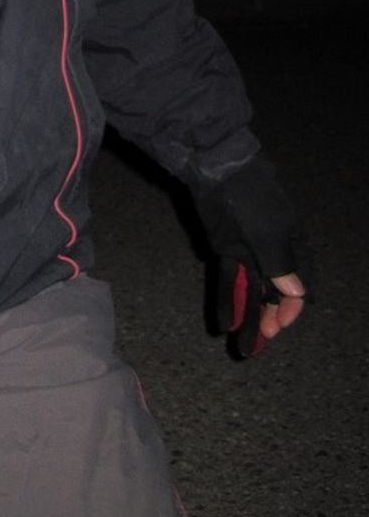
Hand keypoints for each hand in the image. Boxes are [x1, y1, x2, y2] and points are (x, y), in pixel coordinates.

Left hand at [194, 154, 307, 357]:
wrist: (215, 171)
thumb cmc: (251, 199)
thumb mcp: (269, 233)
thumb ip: (282, 265)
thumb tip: (298, 294)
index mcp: (293, 247)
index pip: (299, 286)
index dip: (291, 308)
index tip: (279, 324)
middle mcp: (272, 254)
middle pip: (274, 293)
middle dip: (269, 317)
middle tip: (262, 340)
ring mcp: (248, 252)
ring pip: (251, 291)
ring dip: (248, 315)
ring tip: (243, 345)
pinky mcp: (226, 250)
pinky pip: (228, 281)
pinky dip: (228, 300)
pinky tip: (224, 322)